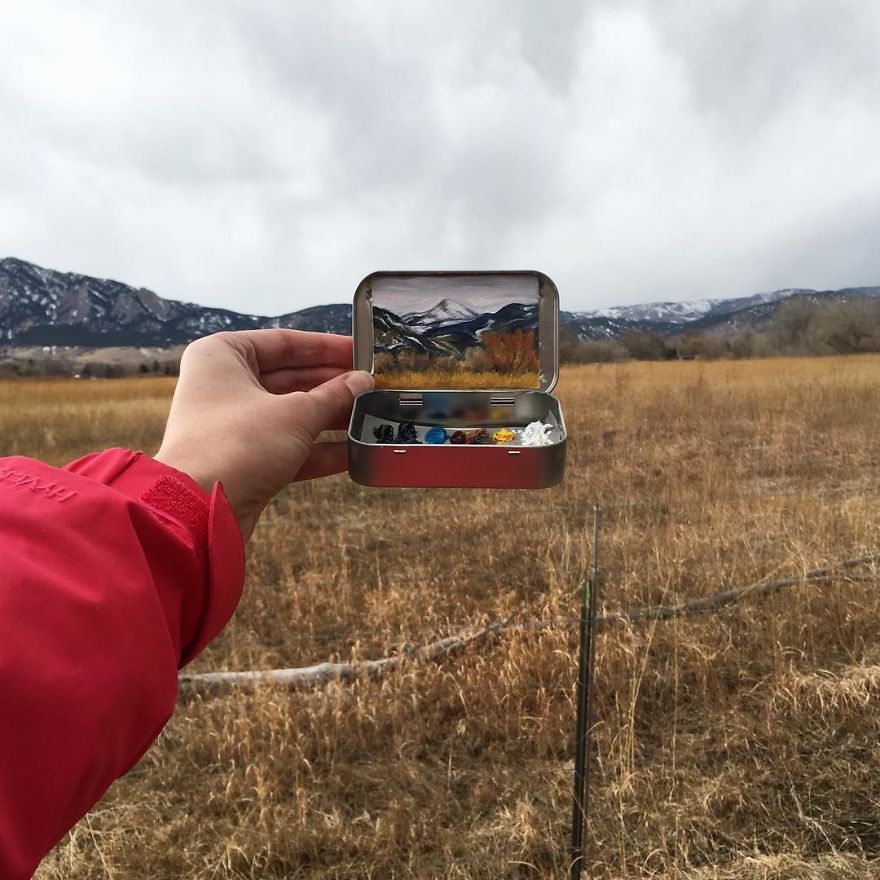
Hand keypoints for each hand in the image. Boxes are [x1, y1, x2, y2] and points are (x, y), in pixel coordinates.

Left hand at [154, 329, 373, 540]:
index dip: (326, 348)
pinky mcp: (243, 460)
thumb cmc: (238, 445)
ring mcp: (233, 426)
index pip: (284, 343)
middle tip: (372, 387)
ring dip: (330, 417)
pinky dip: (318, 449)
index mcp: (222, 356)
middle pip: (289, 378)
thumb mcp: (295, 414)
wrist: (200, 511)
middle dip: (333, 385)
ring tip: (371, 416)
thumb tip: (363, 381)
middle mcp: (223, 386)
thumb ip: (333, 396)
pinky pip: (287, 446)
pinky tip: (354, 451)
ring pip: (290, 414)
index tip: (361, 352)